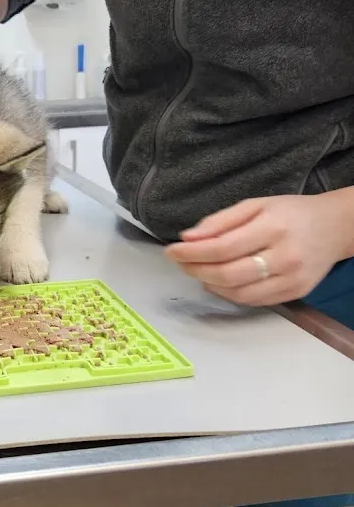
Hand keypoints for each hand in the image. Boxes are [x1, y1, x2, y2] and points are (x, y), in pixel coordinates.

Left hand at [165, 194, 349, 306]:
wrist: (335, 227)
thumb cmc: (291, 212)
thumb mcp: (256, 204)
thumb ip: (220, 221)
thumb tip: (188, 237)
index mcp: (273, 227)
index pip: (222, 247)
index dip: (191, 253)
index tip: (171, 251)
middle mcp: (285, 256)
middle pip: (228, 274)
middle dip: (196, 270)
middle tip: (181, 262)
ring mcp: (292, 279)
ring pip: (238, 293)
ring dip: (209, 284)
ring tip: (197, 271)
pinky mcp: (295, 293)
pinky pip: (253, 301)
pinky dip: (229, 294)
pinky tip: (218, 282)